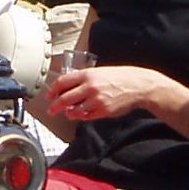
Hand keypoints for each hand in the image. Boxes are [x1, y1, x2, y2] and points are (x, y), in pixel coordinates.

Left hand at [46, 65, 165, 123]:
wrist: (138, 86)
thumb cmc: (120, 77)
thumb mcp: (100, 72)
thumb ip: (84, 79)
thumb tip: (69, 87)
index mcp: (88, 75)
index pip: (63, 82)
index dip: (53, 90)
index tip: (49, 96)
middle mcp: (90, 87)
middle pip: (65, 99)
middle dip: (55, 106)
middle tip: (51, 110)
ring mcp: (96, 100)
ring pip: (74, 110)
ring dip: (69, 113)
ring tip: (68, 113)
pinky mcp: (103, 111)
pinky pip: (87, 117)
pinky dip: (82, 117)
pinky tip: (82, 114)